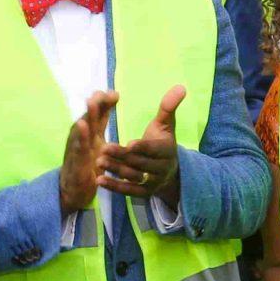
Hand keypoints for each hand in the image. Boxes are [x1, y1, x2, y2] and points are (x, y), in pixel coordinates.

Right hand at [60, 90, 117, 214]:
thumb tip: (111, 103)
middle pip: (90, 117)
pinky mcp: (75, 161)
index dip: (105, 103)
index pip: (99, 114)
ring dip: (87, 115)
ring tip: (91, 101)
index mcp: (91, 133)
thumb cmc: (87, 166)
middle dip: (95, 103)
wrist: (74, 191)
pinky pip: (78, 148)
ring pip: (82, 129)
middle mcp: (82, 137)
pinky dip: (80, 136)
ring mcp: (77, 148)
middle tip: (101, 92)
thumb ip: (102, 124)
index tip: (115, 94)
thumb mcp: (99, 142)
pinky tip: (82, 125)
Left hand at [99, 86, 186, 208]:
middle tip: (103, 149)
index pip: (154, 149)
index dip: (142, 147)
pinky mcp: (143, 193)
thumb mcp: (165, 124)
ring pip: (132, 176)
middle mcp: (161, 169)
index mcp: (167, 150)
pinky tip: (99, 180)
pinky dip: (114, 186)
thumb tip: (181, 87)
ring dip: (115, 170)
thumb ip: (169, 107)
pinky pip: (128, 191)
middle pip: (140, 163)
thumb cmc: (162, 142)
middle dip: (122, 156)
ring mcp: (152, 183)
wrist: (168, 171)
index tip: (129, 143)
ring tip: (98, 162)